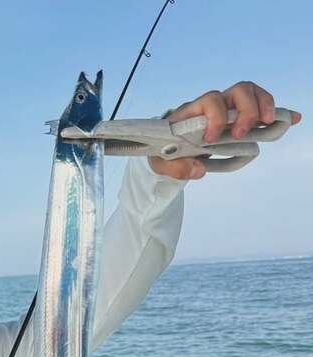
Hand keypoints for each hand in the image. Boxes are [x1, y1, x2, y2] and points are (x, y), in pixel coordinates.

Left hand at [149, 81, 301, 180]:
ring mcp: (228, 109)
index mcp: (192, 112)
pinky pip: (261, 108)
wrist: (166, 147)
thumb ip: (174, 167)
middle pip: (237, 91)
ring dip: (264, 105)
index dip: (215, 117)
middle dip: (245, 111)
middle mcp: (213, 105)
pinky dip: (278, 112)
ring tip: (269, 124)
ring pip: (251, 93)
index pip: (209, 100)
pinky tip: (292, 119)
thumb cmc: (164, 151)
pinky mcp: (239, 119)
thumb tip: (199, 170)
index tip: (212, 139)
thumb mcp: (159, 162)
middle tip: (242, 135)